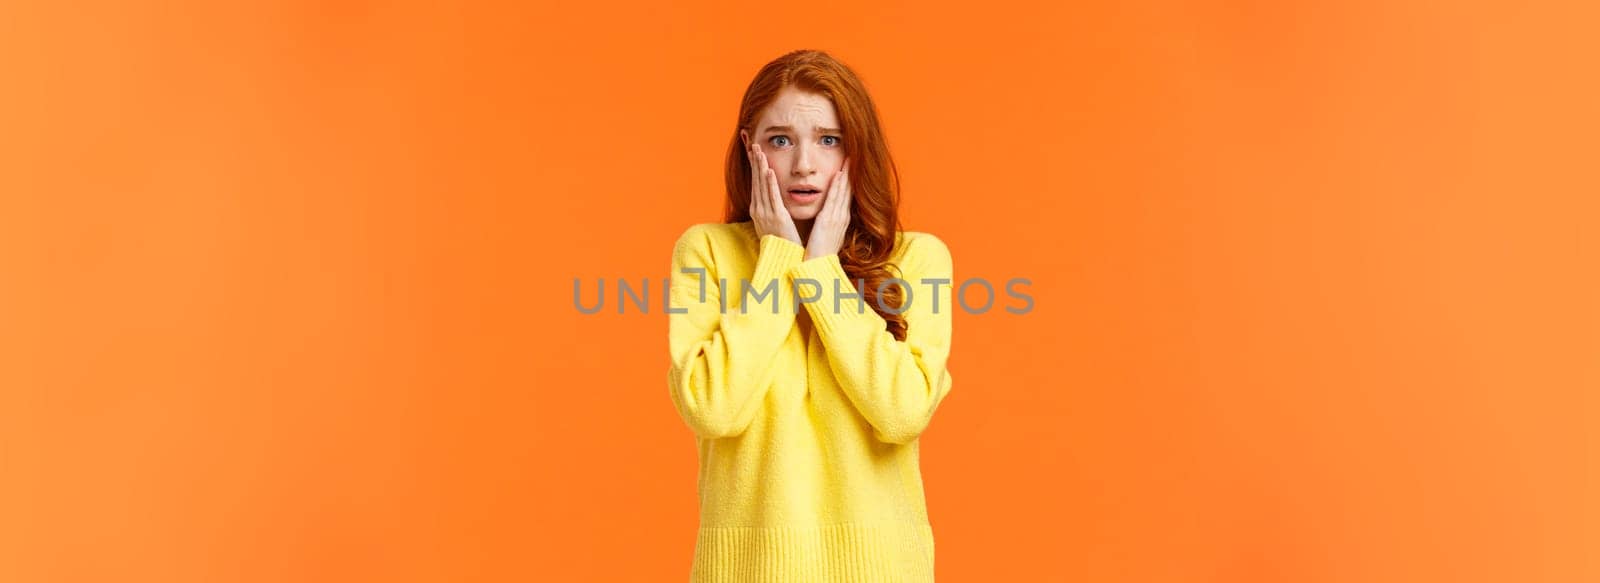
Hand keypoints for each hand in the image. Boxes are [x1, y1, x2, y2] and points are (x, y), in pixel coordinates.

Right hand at [741, 130, 801, 245]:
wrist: (783, 261)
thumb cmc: (781, 243)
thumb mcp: (773, 223)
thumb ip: (772, 210)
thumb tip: (772, 201)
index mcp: (758, 210)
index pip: (755, 183)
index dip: (753, 166)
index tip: (752, 150)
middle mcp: (759, 210)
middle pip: (756, 181)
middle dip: (754, 161)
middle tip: (752, 143)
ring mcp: (766, 214)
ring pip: (762, 186)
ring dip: (760, 167)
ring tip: (759, 151)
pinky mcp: (777, 218)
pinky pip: (772, 197)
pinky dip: (770, 183)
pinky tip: (769, 171)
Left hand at [804, 158, 850, 259]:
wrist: (818, 268)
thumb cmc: (821, 254)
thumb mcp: (827, 236)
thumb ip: (828, 225)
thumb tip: (827, 219)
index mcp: (841, 220)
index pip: (847, 196)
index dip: (850, 180)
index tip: (851, 167)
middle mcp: (842, 217)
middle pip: (848, 190)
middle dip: (851, 173)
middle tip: (854, 156)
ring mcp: (837, 218)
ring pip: (843, 191)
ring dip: (846, 174)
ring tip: (849, 159)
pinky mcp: (828, 220)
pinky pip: (833, 199)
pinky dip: (837, 186)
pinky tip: (839, 174)